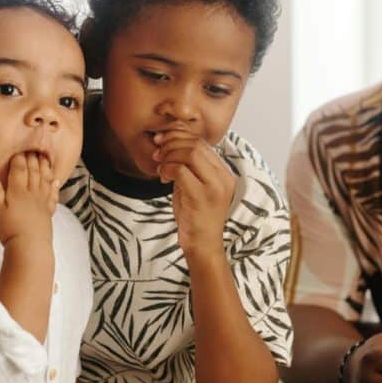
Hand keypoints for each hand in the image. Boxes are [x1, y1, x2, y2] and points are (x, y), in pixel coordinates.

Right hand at [0, 152, 58, 247]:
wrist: (30, 246)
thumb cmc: (10, 229)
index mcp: (18, 190)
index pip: (19, 169)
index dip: (19, 158)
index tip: (20, 149)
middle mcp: (32, 192)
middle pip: (34, 170)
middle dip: (33, 158)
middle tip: (34, 147)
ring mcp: (42, 201)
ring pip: (45, 179)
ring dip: (45, 167)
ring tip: (45, 158)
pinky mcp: (48, 211)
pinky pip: (53, 194)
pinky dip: (55, 186)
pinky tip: (56, 181)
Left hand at [153, 131, 234, 255]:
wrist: (203, 245)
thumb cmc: (196, 217)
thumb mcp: (195, 187)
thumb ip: (189, 168)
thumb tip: (171, 144)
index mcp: (224, 173)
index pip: (202, 143)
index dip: (179, 137)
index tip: (162, 141)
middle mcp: (223, 177)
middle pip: (196, 144)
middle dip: (171, 143)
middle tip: (157, 152)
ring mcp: (214, 186)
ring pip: (189, 153)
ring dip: (168, 156)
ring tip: (159, 166)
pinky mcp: (202, 196)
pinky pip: (181, 170)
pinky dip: (167, 169)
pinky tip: (162, 177)